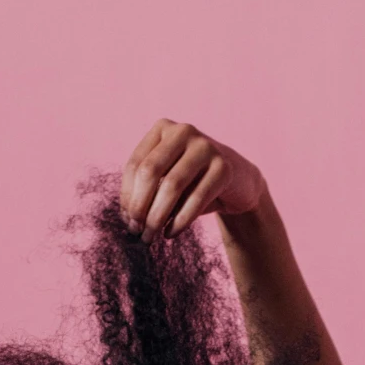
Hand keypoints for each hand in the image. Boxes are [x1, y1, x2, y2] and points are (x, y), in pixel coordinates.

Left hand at [120, 119, 265, 243]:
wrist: (237, 183)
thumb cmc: (194, 183)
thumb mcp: (166, 179)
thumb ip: (147, 189)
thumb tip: (128, 218)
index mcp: (163, 128)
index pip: (135, 164)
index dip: (127, 196)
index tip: (127, 221)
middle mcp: (183, 131)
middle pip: (150, 171)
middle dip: (140, 206)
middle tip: (137, 231)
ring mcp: (205, 146)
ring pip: (172, 185)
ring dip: (158, 216)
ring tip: (151, 236)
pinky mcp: (223, 167)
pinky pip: (196, 198)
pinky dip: (180, 221)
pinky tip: (170, 234)